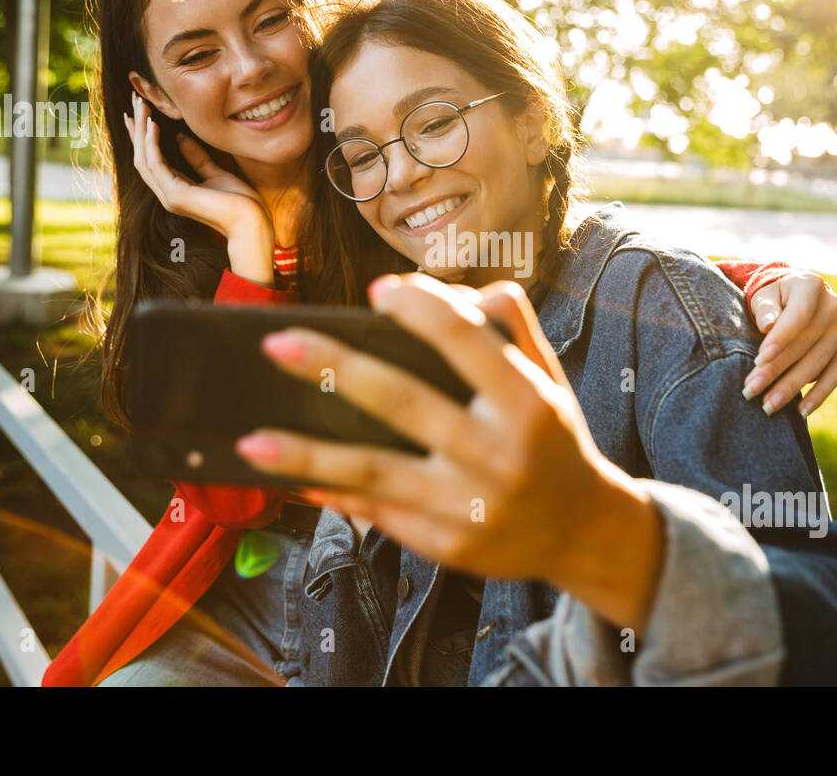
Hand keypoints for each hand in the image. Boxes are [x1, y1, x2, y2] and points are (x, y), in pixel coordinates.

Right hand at [125, 91, 273, 281]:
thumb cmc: (240, 202)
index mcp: (175, 190)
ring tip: (141, 107)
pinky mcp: (176, 196)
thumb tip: (181, 138)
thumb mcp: (217, 173)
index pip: (150, 160)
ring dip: (141, 131)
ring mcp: (169, 197)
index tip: (138, 114)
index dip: (142, 137)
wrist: (252, 223)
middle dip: (137, 128)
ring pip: (144, 159)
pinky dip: (152, 144)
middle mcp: (167, 194)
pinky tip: (153, 125)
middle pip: (142, 157)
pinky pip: (156, 165)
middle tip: (135, 101)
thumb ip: (198, 158)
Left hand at [233, 274, 663, 628]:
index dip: (420, 309)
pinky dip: (332, 495)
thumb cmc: (553, 440)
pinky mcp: (447, 545)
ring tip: (253, 441)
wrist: (582, 531)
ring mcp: (470, 505)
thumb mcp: (549, 378)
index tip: (379, 291)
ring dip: (308, 455)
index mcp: (527, 402)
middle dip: (337, 370)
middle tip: (279, 344)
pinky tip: (292, 480)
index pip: (465, 341)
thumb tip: (459, 290)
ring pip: (376, 471)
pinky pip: (378, 514)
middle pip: (405, 403)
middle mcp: (498, 453)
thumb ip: (512, 328)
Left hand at [741, 271, 836, 417]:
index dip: (780, 339)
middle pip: (805, 345)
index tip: (758, 360)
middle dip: (775, 371)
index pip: (798, 316)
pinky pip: (836, 374)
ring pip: (818, 364)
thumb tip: (768, 325)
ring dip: (792, 388)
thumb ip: (765, 308)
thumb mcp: (764, 295)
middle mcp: (834, 306)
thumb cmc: (774, 297)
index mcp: (811, 286)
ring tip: (768, 406)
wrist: (797, 296)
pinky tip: (801, 411)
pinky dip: (819, 395)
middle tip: (750, 391)